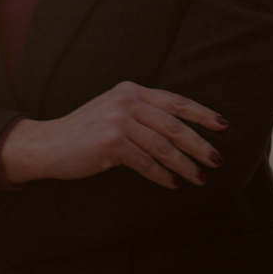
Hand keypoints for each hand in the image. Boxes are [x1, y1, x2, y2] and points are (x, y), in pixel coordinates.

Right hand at [0, 81, 228, 188]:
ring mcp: (118, 120)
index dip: (202, 114)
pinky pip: (145, 162)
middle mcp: (127, 100)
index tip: (223, 126)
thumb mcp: (115, 110)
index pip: (175, 101)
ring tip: (200, 177)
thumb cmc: (87, 131)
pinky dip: (162, 175)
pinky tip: (173, 183)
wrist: (48, 144)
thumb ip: (143, 112)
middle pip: (175, 125)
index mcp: (132, 90)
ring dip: (185, 164)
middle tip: (216, 159)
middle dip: (199, 145)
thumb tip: (183, 129)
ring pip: (163, 146)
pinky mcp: (110, 143)